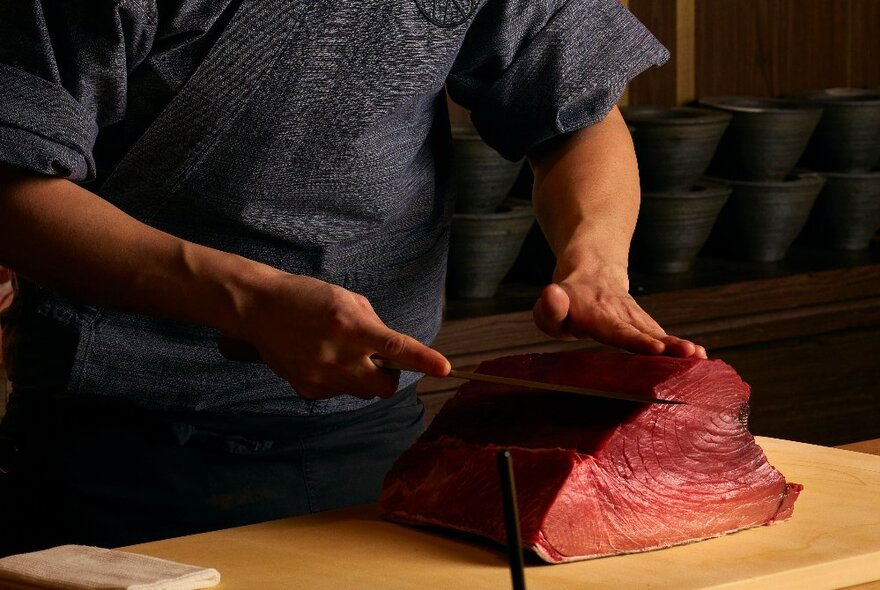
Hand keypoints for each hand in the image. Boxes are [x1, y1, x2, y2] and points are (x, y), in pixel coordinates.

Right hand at [229, 272, 450, 399]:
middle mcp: (338, 355)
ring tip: (341, 353)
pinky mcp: (307, 388)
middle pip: (383, 387)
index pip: (396, 348)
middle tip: (378, 360)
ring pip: (361, 392)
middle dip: (389, 378)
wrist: (259, 308)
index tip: (444, 368)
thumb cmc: (307, 298)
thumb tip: (392, 352)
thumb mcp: (347, 301)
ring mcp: (321, 376)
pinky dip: (339, 379)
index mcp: (351, 326)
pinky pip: (338, 392)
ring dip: (363, 377)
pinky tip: (320, 358)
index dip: (423, 360)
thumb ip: (373, 326)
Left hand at [533, 265, 706, 358]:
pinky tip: (701, 358)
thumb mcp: (549, 308)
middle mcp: (621, 314)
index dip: (636, 340)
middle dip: (667, 344)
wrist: (592, 272)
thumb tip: (552, 294)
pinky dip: (680, 347)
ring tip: (699, 357)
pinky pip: (664, 337)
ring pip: (658, 332)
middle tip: (689, 352)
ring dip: (679, 346)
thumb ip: (548, 309)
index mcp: (596, 314)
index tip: (655, 347)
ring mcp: (637, 318)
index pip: (617, 329)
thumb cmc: (566, 303)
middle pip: (645, 331)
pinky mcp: (647, 324)